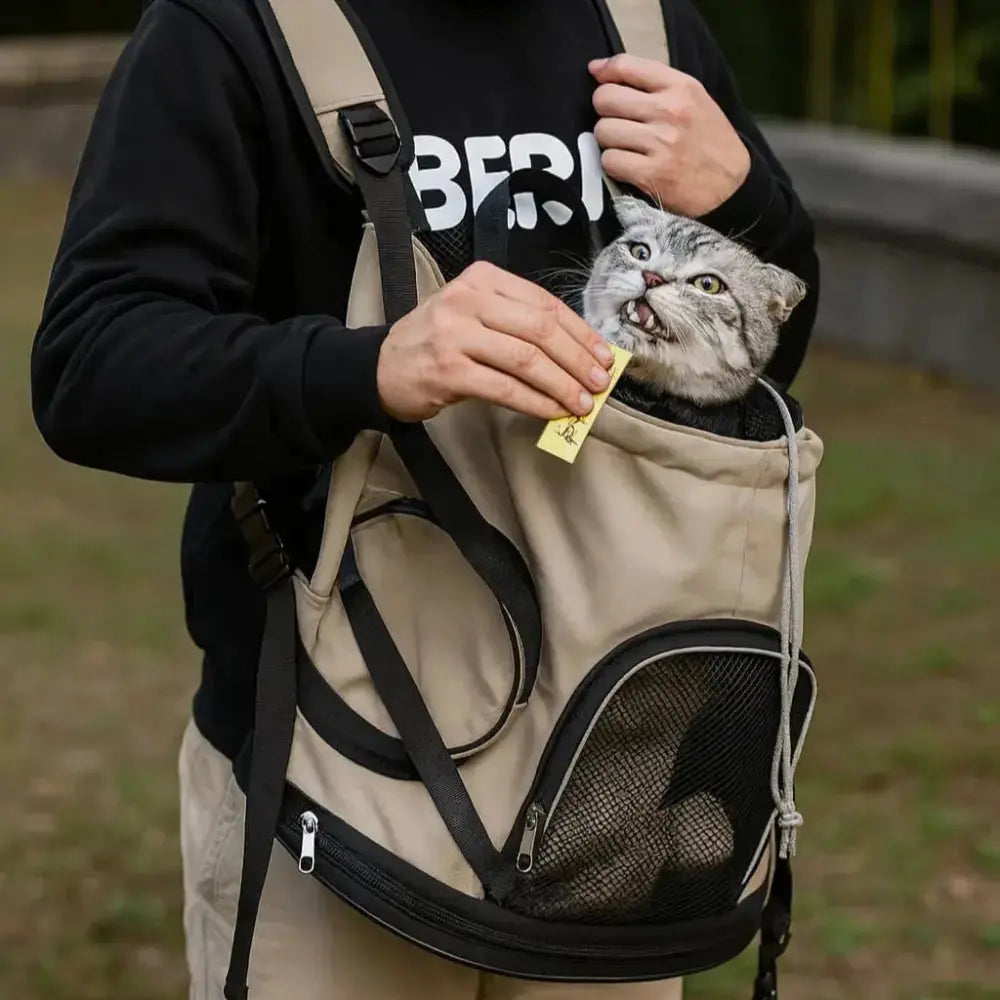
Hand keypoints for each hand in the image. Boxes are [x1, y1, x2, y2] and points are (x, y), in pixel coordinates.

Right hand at [376, 261, 614, 422]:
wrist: (380, 366)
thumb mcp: (473, 314)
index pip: (544, 303)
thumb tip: (575, 353)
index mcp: (482, 279)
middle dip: (577, 359)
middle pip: (540, 329)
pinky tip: (552, 412)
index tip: (603, 355)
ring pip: (527, 359)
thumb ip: (517, 324)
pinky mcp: (449, 371)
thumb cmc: (434, 342)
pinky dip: (535, 402)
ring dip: (562, 385)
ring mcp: (456, 335)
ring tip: (582, 403)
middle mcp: (469, 300)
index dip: (580, 332)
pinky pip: (506, 388)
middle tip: (599, 382)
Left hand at [589, 54, 750, 217]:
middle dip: (606, 112)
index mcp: (680, 87)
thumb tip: (598, 69)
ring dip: (609, 141)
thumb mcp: (693, 99)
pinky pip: (610, 161)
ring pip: (603, 131)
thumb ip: (652, 83)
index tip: (599, 79)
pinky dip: (614, 165)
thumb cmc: (707, 141)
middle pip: (606, 99)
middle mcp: (669, 111)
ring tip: (628, 147)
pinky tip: (630, 166)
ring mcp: (660, 143)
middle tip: (620, 123)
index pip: (625, 66)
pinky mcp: (651, 174)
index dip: (604, 73)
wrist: (732, 186)